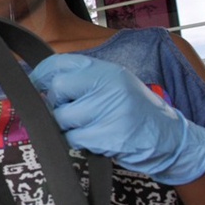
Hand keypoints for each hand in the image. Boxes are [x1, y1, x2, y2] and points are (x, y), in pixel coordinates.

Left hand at [29, 54, 204, 184]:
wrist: (170, 140)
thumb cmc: (135, 113)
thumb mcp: (114, 85)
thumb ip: (82, 80)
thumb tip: (39, 85)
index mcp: (107, 70)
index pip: (60, 62)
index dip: (41, 75)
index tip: (34, 85)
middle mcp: (108, 84)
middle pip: (57, 89)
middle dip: (56, 105)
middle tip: (71, 113)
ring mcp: (109, 109)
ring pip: (61, 117)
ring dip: (68, 127)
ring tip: (89, 127)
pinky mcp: (108, 134)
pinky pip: (73, 138)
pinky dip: (79, 142)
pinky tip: (96, 139)